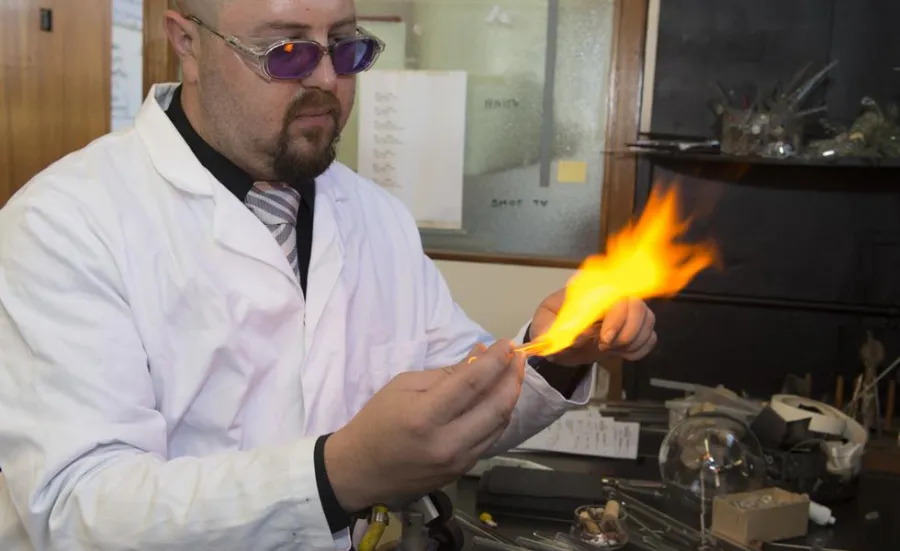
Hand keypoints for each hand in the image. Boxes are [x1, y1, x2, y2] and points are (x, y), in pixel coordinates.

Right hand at [324, 340, 524, 511]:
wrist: (360, 471)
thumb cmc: (376, 422)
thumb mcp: (402, 386)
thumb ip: (444, 374)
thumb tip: (479, 357)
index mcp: (425, 417)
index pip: (472, 383)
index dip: (494, 361)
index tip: (507, 344)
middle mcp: (447, 442)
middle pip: (495, 407)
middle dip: (512, 379)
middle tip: (518, 358)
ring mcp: (457, 461)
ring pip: (499, 425)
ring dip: (510, 397)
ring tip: (512, 375)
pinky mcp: (462, 471)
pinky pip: (489, 439)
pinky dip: (498, 417)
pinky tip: (498, 399)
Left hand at [530, 292, 656, 364]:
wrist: (560, 344)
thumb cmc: (552, 328)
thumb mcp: (542, 326)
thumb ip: (553, 330)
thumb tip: (580, 335)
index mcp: (592, 291)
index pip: (617, 291)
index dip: (616, 316)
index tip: (603, 338)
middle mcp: (613, 297)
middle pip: (638, 306)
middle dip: (625, 332)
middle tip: (603, 346)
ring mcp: (627, 313)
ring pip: (648, 321)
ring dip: (630, 342)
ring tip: (608, 349)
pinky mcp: (635, 330)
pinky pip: (650, 338)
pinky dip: (637, 349)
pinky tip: (619, 353)